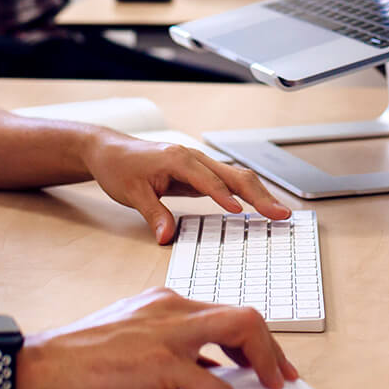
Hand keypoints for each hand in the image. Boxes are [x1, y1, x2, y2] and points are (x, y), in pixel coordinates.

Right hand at [17, 287, 297, 388]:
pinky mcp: (159, 363)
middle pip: (242, 314)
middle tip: (283, 377)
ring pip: (240, 329)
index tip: (267, 361)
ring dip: (266, 361)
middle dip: (273, 347)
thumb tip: (204, 366)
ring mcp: (165, 332)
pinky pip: (214, 384)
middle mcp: (169, 308)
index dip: (255, 337)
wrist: (42, 364)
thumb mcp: (129, 335)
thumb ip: (166, 341)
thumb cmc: (78, 356)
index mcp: (161, 301)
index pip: (222, 309)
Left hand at [79, 127, 291, 242]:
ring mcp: (197, 163)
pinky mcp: (198, 172)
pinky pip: (228, 181)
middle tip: (280, 214)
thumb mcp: (131, 194)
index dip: (223, 196)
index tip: (241, 212)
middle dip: (258, 194)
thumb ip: (152, 214)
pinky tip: (260, 206)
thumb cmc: (118, 167)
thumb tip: (166, 237)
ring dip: (259, 193)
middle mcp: (192, 157)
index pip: (207, 179)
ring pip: (235, 176)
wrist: (108, 151)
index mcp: (176, 158)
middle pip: (232, 175)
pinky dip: (247, 193)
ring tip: (280, 213)